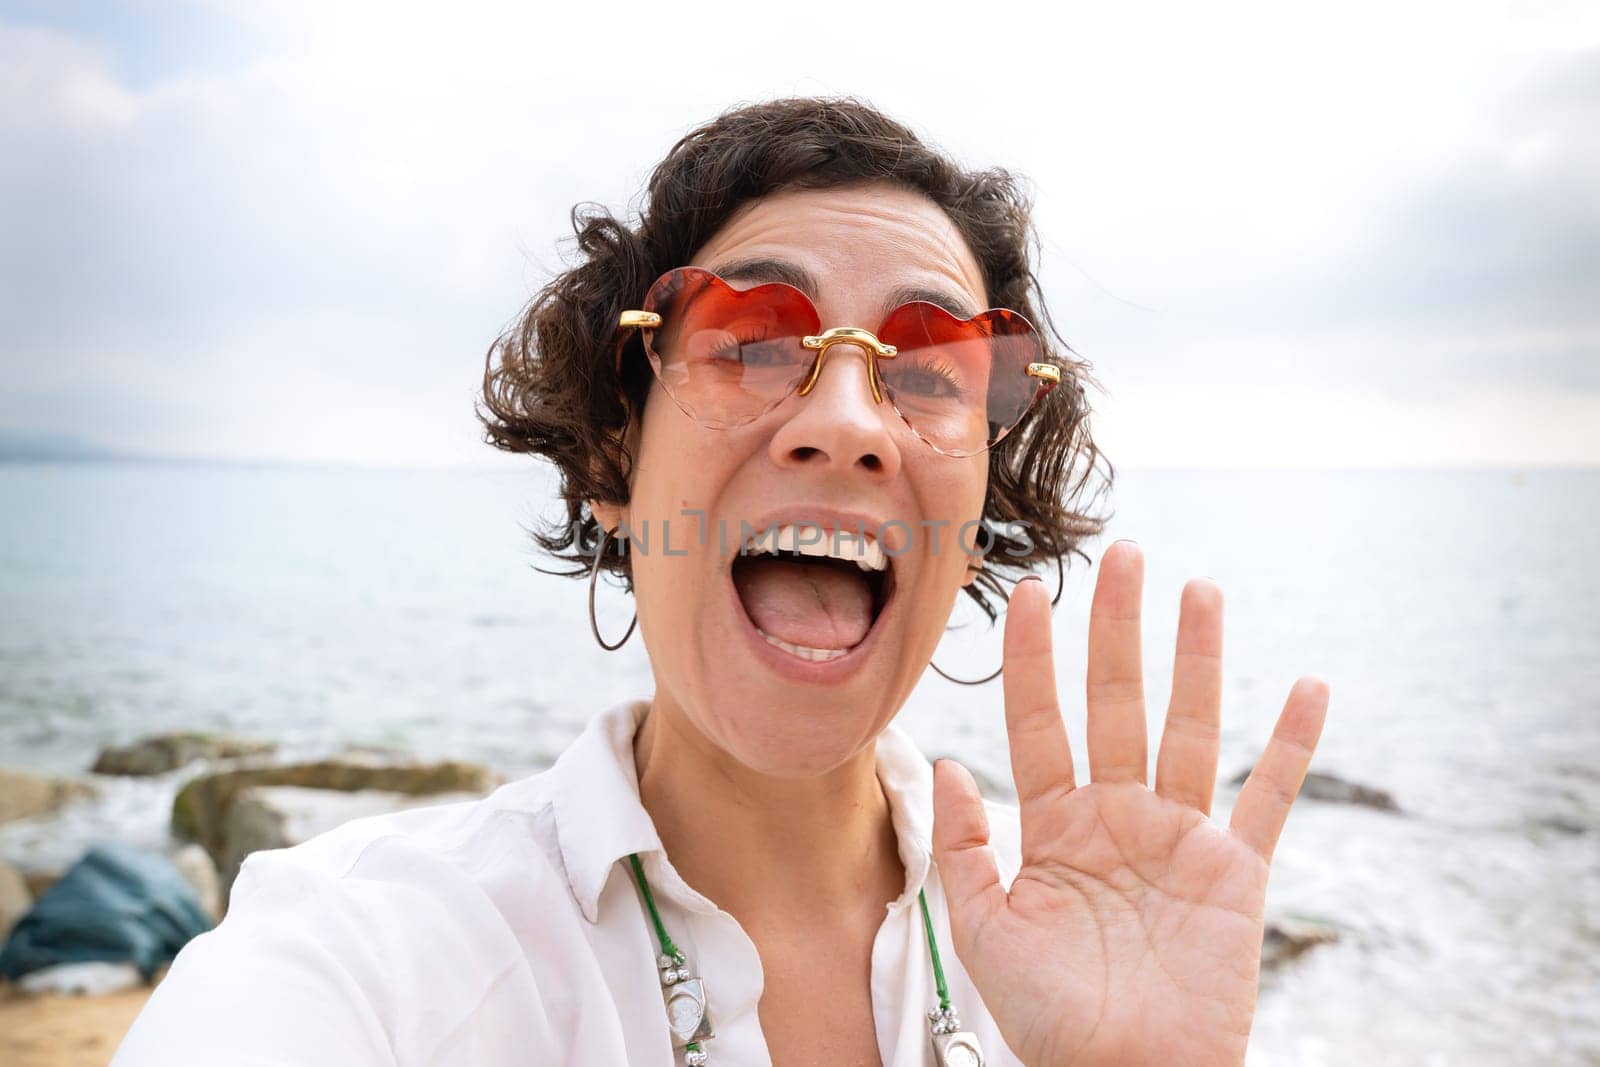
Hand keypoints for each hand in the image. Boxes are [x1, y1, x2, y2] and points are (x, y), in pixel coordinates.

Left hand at [931, 540, 1329, 1066]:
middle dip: (1118, 629)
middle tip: (1123, 554)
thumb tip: (951, 762)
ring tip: (1200, 590)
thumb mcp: (985, 932)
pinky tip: (1309, 686)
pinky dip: (1291, 745)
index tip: (1027, 593)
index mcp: (1054, 825)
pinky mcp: (1235, 872)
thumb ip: (963, 848)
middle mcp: (1117, 814)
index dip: (1032, 657)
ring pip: (1192, 728)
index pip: (1039, 721)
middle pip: (1117, 702)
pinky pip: (1269, 797)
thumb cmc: (1048, 1019)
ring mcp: (1179, 837)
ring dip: (1198, 659)